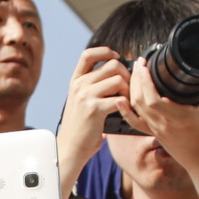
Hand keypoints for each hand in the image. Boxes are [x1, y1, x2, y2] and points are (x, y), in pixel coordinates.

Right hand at [58, 47, 127, 176]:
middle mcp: (80, 85)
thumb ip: (91, 87)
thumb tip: (114, 74)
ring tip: (126, 100)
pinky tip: (125, 110)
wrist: (70, 147)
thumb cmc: (80, 126)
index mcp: (75, 81)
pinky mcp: (95, 109)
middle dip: (126, 74)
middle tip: (128, 87)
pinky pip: (119, 98)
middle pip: (112, 65)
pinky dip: (127, 104)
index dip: (105, 52)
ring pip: (118, 79)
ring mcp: (86, 96)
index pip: (88, 54)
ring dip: (128, 89)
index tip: (116, 57)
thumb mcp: (79, 101)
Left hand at [115, 55, 198, 171]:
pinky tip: (119, 100)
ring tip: (134, 74)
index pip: (153, 98)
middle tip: (139, 63)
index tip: (145, 65)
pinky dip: (125, 111)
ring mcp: (156, 129)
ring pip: (135, 109)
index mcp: (177, 116)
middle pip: (139, 100)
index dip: (145, 81)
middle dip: (136, 79)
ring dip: (131, 89)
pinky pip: (135, 123)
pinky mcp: (153, 133)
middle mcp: (163, 124)